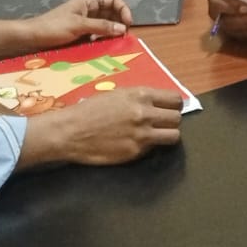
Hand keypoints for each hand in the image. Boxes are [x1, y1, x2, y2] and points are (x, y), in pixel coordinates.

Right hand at [18, 86, 182, 168]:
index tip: (169, 109)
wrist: (70, 131)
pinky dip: (148, 147)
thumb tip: (158, 103)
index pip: (175, 99)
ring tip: (156, 136)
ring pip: (173, 136)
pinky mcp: (135, 152)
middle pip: (177, 118)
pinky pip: (153, 149)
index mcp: (140, 95)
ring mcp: (141, 134)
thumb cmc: (89, 109)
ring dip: (167, 136)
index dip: (174, 105)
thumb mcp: (117, 94)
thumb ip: (139, 98)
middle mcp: (145, 113)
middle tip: (161, 124)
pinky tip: (135, 144)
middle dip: (171, 121)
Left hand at [23, 0, 132, 48]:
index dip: (123, 9)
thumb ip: (101, 26)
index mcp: (88, 1)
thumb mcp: (79, 26)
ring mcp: (84, 20)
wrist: (32, 37)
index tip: (128, 24)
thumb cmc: (53, 27)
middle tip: (122, 36)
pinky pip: (97, 32)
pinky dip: (101, 37)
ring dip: (110, 31)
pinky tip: (99, 43)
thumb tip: (122, 29)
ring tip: (112, 41)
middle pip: (111, 11)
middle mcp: (88, 8)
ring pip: (105, 23)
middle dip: (119, 22)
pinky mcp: (80, 31)